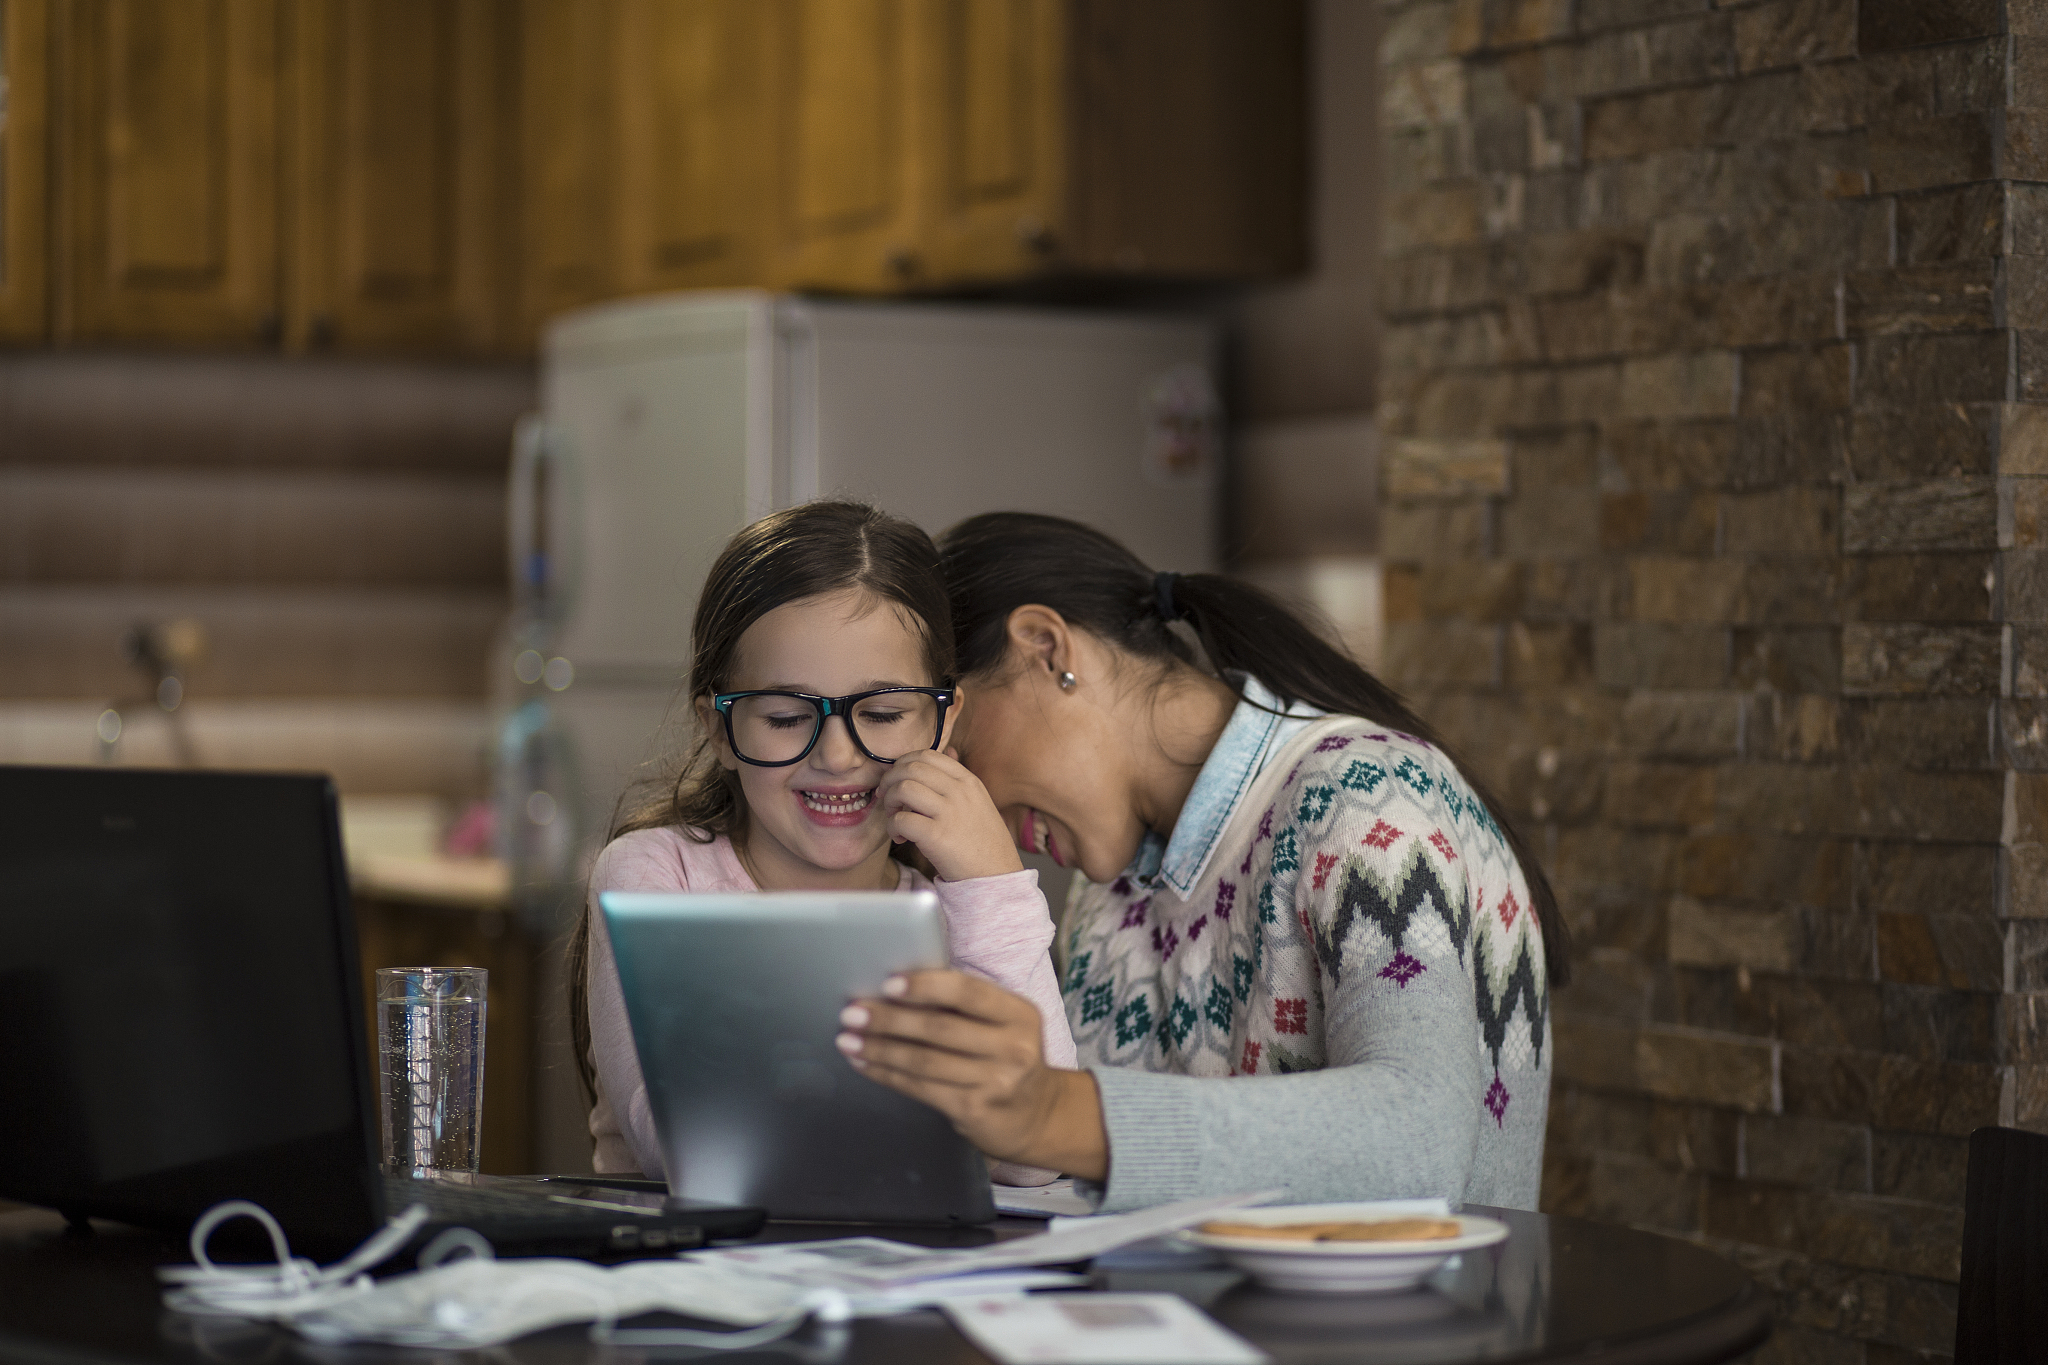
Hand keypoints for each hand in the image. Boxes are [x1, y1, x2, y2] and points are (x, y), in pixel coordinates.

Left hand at [836, 969, 1107, 1180]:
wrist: (1036, 1116)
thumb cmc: (1006, 1060)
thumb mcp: (1001, 1025)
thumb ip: (963, 1007)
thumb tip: (895, 990)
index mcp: (1018, 1014)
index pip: (967, 992)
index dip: (925, 986)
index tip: (888, 983)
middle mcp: (1012, 1047)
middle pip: (939, 1028)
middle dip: (889, 1019)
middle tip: (852, 1012)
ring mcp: (995, 1081)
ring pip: (924, 1061)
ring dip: (879, 1049)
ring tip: (847, 1039)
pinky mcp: (974, 1109)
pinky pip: (921, 1088)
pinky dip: (887, 1074)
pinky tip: (865, 1065)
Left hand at [877, 748, 1023, 881]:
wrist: (996, 876)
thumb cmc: (984, 842)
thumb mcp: (979, 801)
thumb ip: (959, 778)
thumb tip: (946, 750)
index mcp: (968, 781)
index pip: (927, 755)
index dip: (904, 763)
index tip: (897, 779)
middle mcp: (959, 792)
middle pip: (911, 768)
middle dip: (890, 780)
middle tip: (887, 797)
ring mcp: (949, 813)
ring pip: (903, 788)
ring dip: (890, 802)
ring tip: (895, 817)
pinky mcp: (937, 836)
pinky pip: (901, 820)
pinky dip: (892, 827)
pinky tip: (900, 837)